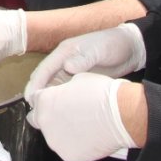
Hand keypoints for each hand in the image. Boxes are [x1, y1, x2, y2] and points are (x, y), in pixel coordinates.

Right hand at [25, 23, 145, 101]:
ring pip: (55, 87)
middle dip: (38, 94)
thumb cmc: (112, 44)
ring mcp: (72, 72)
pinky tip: (62, 113)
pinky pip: (67, 92)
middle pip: (45, 79)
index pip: (44, 69)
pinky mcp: (81, 80)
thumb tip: (67, 67)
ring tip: (46, 116)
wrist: (130, 48)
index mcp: (64, 52)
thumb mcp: (97, 49)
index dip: (35, 83)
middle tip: (35, 112)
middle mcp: (64, 62)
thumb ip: (83, 58)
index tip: (30, 99)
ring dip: (49, 99)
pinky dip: (62, 101)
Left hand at [26, 72, 135, 160]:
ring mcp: (56, 141)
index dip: (46, 98)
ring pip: (53, 136)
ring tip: (81, 126)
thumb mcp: (77, 79)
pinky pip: (67, 149)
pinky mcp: (68, 156)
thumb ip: (62, 89)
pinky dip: (75, 145)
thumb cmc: (102, 93)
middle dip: (48, 116)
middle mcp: (45, 122)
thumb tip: (62, 93)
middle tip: (65, 114)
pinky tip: (88, 137)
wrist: (122, 115)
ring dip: (61, 131)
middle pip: (38, 120)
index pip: (36, 99)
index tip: (56, 100)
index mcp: (44, 101)